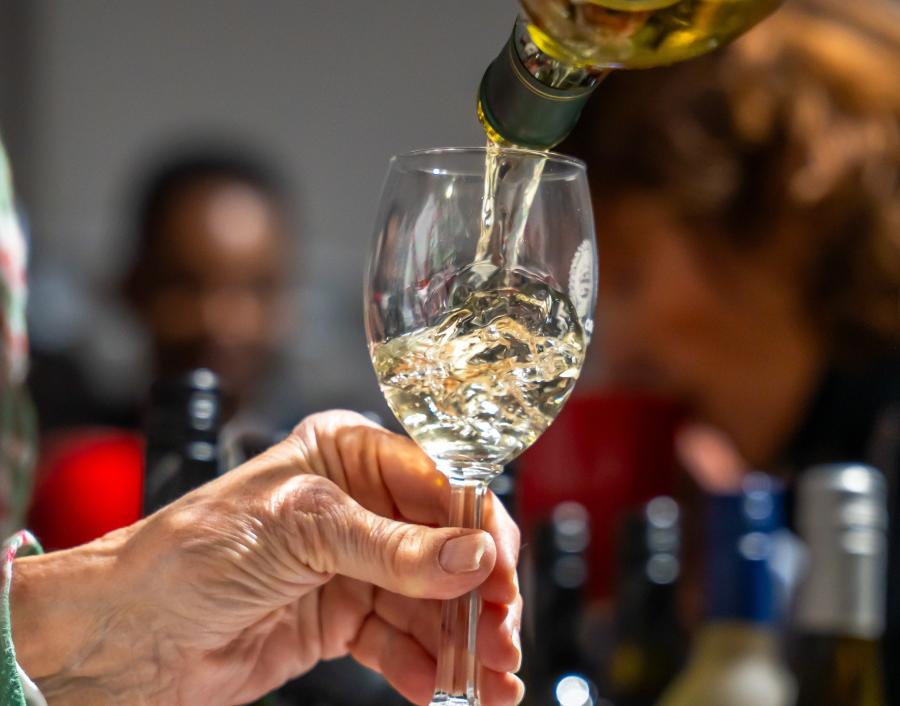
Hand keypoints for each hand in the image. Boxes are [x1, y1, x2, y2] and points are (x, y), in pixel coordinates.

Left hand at [12, 410, 522, 705]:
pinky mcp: (338, 619)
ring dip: (459, 641)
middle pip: (442, 548)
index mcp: (347, 455)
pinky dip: (422, 666)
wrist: (124, 635)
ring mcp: (348, 565)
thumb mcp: (302, 532)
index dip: (477, 531)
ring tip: (490, 678)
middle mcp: (355, 506)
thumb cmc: (191, 552)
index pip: (438, 485)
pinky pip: (397, 642)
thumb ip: (394, 549)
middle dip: (476, 595)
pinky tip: (442, 688)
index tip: (502, 577)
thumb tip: (473, 556)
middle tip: (502, 640)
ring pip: (427, 602)